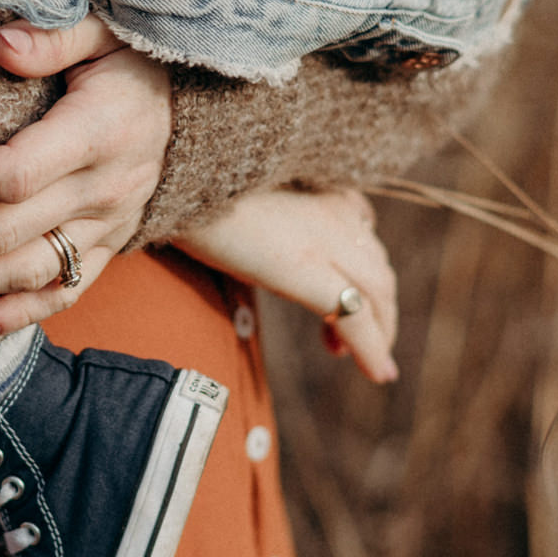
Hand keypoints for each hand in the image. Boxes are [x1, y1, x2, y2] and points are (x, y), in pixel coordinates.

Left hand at [0, 15, 170, 341]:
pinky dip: (17, 316)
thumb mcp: (102, 26)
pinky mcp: (109, 247)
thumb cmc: (130, 51)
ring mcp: (109, 225)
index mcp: (100, 132)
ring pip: (25, 271)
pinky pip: (63, 294)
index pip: (14, 173)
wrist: (194, 97)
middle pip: (6, 231)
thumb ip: (53, 33)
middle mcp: (106, 189)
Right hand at [174, 187, 399, 382]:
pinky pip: (355, 315)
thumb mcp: (246, 200)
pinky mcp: (307, 268)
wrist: (176, 184)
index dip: (365, 274)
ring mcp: (325, 237)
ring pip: (378, 292)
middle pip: (378, 268)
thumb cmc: (195, 193)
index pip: (363, 233)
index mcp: (321, 190)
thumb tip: (258, 246)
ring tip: (368, 364)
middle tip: (355, 344)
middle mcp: (334, 210)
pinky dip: (373, 347)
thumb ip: (270, 219)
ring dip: (380, 332)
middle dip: (380, 311)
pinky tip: (378, 372)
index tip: (347, 301)